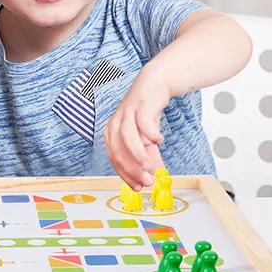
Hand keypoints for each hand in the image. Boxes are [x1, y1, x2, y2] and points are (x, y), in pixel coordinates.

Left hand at [103, 68, 171, 189]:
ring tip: (149, 167)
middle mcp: (115, 124)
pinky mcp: (140, 105)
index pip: (115, 159)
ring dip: (138, 154)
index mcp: (112, 134)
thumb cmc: (146, 112)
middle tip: (147, 182)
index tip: (138, 187)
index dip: (126, 175)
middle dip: (132, 169)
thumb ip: (149, 156)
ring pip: (127, 137)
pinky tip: (159, 141)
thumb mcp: (146, 138)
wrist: (155, 84)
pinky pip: (142, 121)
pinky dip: (150, 133)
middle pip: (118, 150)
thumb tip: (154, 177)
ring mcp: (126, 113)